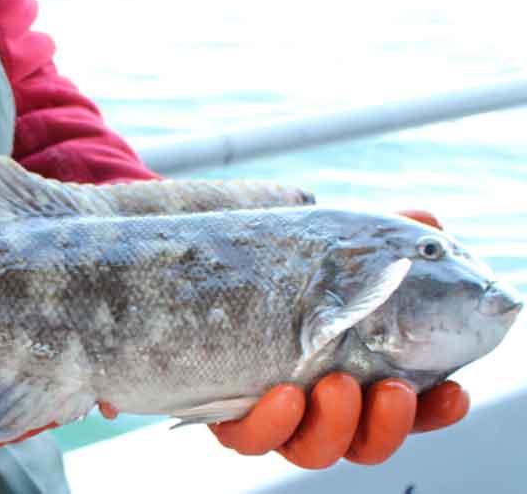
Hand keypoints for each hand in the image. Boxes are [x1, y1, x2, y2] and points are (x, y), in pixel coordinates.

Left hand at [208, 209, 468, 467]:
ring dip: (332, 427)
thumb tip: (427, 220)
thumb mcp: (334, 255)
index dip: (433, 411)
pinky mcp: (231, 415)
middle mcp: (320, 407)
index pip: (405, 410)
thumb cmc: (286, 275)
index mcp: (357, 378)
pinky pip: (249, 439)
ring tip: (336, 385)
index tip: (454, 393)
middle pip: (362, 442)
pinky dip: (268, 426)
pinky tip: (284, 396)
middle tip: (391, 388)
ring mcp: (277, 415)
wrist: (214, 280)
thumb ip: (380, 245)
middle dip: (384, 425)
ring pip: (311, 449)